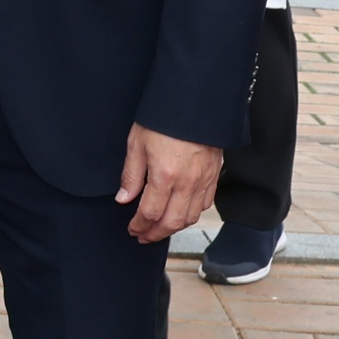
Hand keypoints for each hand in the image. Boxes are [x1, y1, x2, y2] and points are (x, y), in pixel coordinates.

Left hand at [117, 126, 222, 244]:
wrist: (195, 101)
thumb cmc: (164, 118)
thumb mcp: (137, 142)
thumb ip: (131, 175)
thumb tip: (123, 198)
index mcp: (165, 176)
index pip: (150, 213)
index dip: (139, 225)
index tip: (132, 229)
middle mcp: (187, 183)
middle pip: (172, 222)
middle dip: (156, 233)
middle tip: (143, 236)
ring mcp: (203, 181)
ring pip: (190, 217)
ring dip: (174, 227)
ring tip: (161, 227)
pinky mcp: (214, 175)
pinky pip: (206, 204)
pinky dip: (192, 213)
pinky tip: (182, 212)